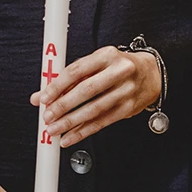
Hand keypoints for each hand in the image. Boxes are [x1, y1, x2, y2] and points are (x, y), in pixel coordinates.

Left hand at [33, 45, 161, 145]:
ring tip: (55, 129)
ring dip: (71, 122)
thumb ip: (68, 79)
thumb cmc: (117, 67)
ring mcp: (126, 91)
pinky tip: (70, 136)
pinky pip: (103, 122)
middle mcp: (118, 72)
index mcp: (106, 55)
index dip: (58, 86)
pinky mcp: (128, 108)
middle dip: (63, 106)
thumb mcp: (94, 64)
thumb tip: (40, 95)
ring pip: (94, 109)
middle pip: (86, 91)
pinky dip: (84, 131)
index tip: (44, 98)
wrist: (151, 74)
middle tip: (48, 117)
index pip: (77, 70)